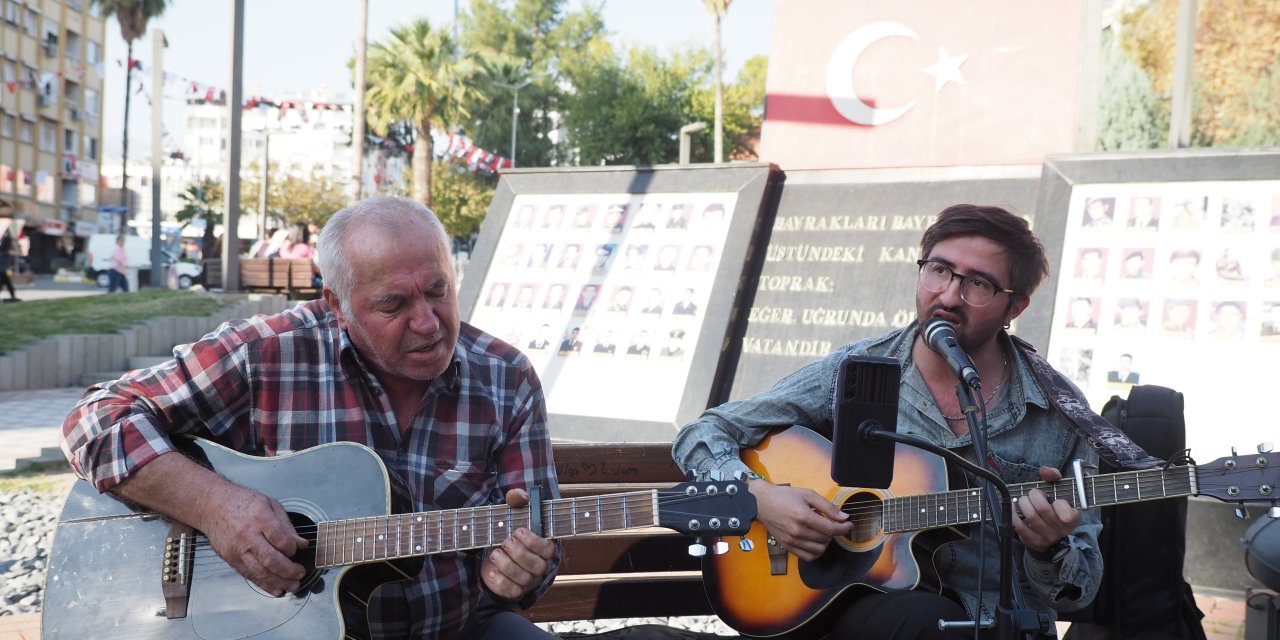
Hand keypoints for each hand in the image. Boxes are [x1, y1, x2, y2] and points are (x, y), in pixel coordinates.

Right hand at [116, 453, 308, 597]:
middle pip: (271, 558)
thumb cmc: (239, 500)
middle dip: (289, 570)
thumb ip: (283, 522)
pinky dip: (262, 583)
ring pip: (259, 570)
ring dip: (278, 582)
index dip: (294, 546)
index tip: (303, 550)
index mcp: (258, 516)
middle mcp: (247, 534)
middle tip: (301, 576)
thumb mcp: (266, 501)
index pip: (281, 537)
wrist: (205, 501)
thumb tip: (299, 540)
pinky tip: (274, 589)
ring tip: (292, 587)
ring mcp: (236, 547)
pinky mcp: (230, 556)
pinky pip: (247, 574)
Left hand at [481, 488, 556, 600]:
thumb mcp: (512, 512)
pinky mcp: (514, 591)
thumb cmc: (508, 530)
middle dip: (519, 553)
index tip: (518, 531)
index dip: (533, 541)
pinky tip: (492, 569)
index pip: (548, 549)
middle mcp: (539, 566)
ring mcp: (528, 581)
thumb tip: (518, 496)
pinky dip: (499, 580)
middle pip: (536, 566)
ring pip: (523, 579)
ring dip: (506, 565)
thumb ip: (516, 500)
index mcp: (544, 548)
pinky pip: (510, 590)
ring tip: (495, 554)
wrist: (495, 552)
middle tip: (505, 542)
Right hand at [750, 481, 852, 561]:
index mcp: (803, 516)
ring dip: (825, 542)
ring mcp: (791, 541)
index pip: (831, 529)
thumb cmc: (784, 496)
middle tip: (830, 523)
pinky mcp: (787, 546)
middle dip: (833, 532)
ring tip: (821, 532)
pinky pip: (808, 557)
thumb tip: (844, 517)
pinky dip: (816, 552)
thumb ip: (827, 506)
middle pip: (826, 539)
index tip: (849, 525)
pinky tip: (816, 542)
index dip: (844, 528)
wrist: (761, 502)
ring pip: (819, 550)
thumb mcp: (808, 494)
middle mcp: (797, 531)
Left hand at [1012, 466, 1080, 552]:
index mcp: (1072, 518)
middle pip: (1043, 509)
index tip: (1052, 497)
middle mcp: (1061, 530)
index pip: (1066, 513)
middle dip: (1034, 496)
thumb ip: (1054, 477)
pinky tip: (1014, 506)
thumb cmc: (1055, 508)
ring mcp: (1046, 537)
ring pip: (1031, 516)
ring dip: (1023, 503)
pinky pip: (1019, 526)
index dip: (1057, 502)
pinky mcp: (1032, 541)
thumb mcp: (1060, 491)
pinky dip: (1013, 513)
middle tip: (1032, 494)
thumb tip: (1045, 471)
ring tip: (1024, 500)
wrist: (1051, 534)